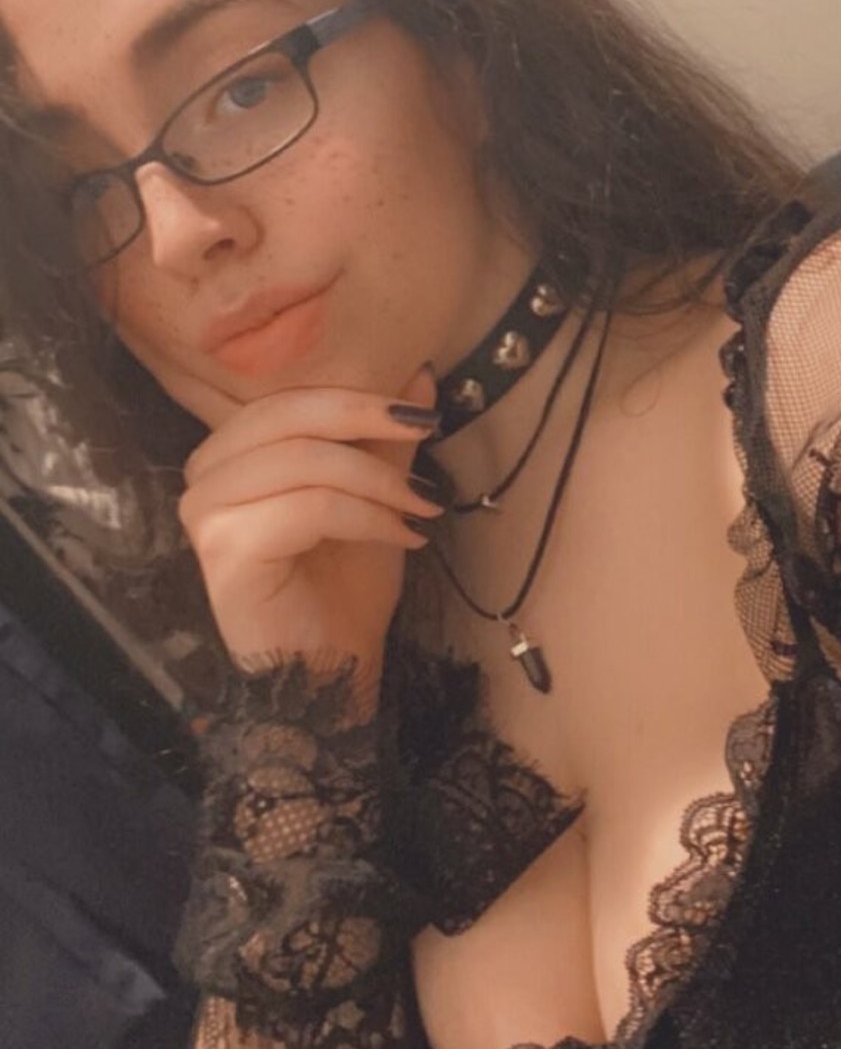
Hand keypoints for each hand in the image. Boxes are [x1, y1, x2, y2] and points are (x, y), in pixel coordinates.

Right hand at [162, 360, 442, 701]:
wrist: (330, 673)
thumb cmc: (343, 590)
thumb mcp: (373, 498)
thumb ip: (384, 440)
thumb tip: (417, 375)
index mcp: (231, 454)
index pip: (289, 399)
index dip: (357, 396)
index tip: (424, 412)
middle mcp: (205, 474)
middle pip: (289, 416)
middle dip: (367, 417)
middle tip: (426, 431)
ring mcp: (206, 512)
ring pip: (304, 461)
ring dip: (377, 479)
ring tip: (421, 507)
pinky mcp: (224, 549)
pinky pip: (310, 507)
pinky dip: (368, 517)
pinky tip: (403, 538)